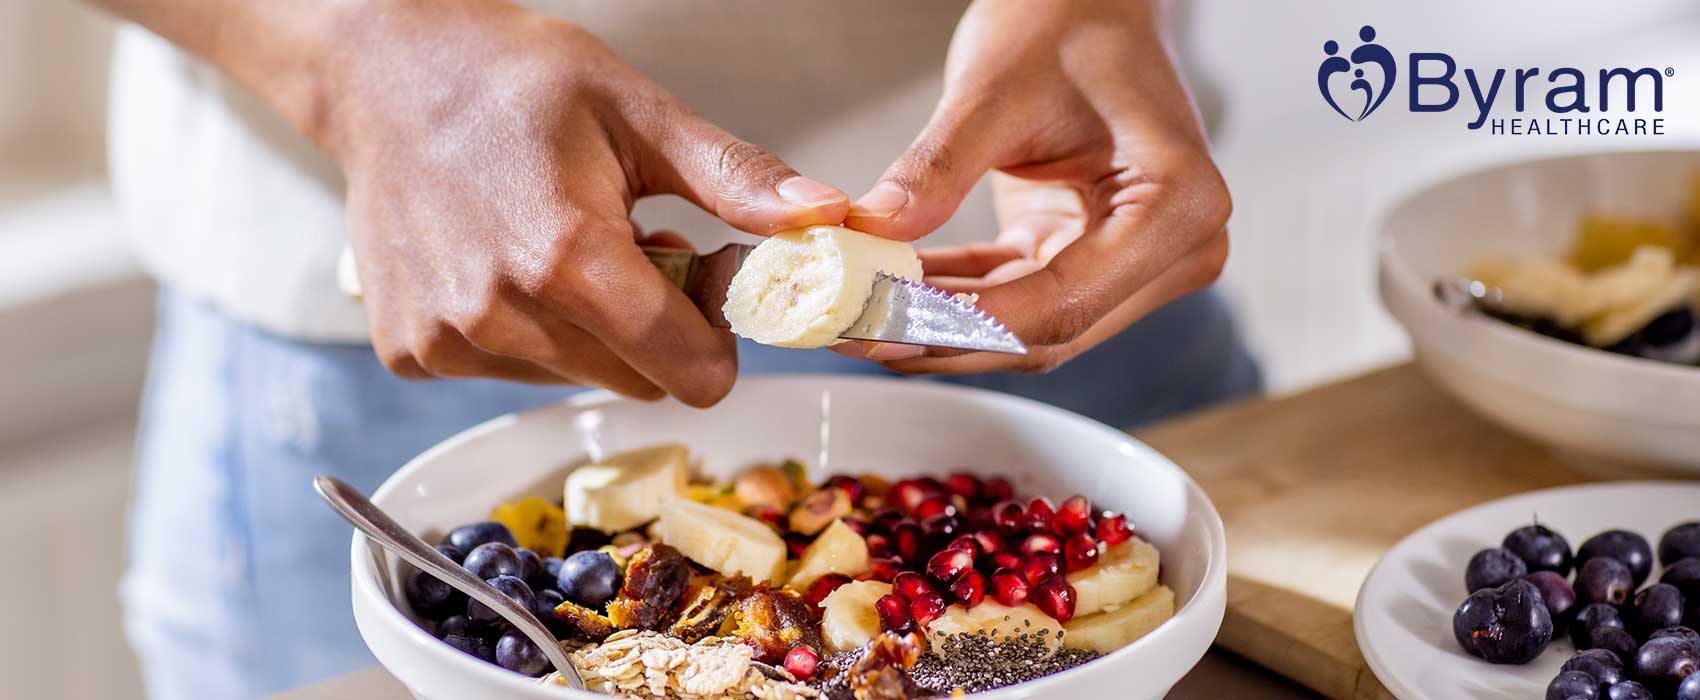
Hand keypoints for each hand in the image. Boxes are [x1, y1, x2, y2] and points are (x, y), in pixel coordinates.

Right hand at [320, 1, 847, 404]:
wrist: (385, 72)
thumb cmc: (511, 80)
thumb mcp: (639, 112)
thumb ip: (735, 179)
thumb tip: (824, 218)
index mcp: (567, 259)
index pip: (690, 371)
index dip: (718, 336)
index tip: (705, 278)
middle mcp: (499, 314)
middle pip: (638, 381)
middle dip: (658, 330)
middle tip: (638, 249)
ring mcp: (448, 340)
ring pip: (576, 379)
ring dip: (591, 332)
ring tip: (565, 247)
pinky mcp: (413, 352)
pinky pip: (510, 373)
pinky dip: (528, 332)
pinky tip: (507, 264)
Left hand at [840, 0, 1230, 372]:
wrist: (1093, 1)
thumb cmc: (1068, 22)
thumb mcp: (993, 90)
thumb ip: (935, 168)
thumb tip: (872, 233)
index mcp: (1177, 204)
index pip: (1062, 302)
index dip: (964, 326)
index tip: (884, 327)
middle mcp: (1177, 249)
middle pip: (1048, 330)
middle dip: (943, 336)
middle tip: (852, 333)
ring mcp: (1141, 262)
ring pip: (1027, 328)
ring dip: (940, 326)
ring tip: (856, 317)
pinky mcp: (1095, 259)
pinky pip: (1017, 299)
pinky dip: (953, 298)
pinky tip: (888, 293)